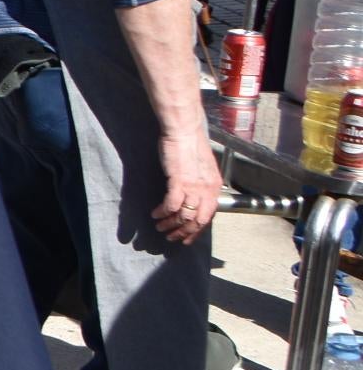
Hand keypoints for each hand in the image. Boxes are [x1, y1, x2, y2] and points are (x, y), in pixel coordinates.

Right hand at [152, 128, 219, 245]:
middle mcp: (207, 190)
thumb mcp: (202, 169)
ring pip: (184, 216)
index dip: (197, 232)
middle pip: (198, 221)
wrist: (184, 131)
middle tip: (170, 237)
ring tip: (159, 227)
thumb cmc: (190, 145)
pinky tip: (155, 214)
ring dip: (170, 224)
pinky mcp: (179, 181)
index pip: (208, 217)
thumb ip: (200, 184)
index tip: (186, 239)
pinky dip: (162, 212)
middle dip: (183, 233)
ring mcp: (194, 186)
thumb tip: (192, 198)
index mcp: (214, 188)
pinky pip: (171, 204)